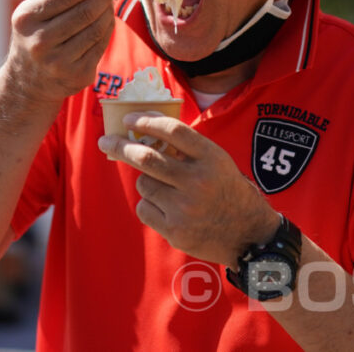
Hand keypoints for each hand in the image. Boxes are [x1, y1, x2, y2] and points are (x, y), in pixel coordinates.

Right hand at [7, 0, 116, 108]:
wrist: (28, 82)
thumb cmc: (37, 33)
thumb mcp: (39, 8)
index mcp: (27, 18)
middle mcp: (40, 41)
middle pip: (85, 12)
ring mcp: (59, 61)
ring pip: (96, 29)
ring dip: (108, 12)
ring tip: (108, 4)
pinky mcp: (77, 75)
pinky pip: (101, 45)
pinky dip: (108, 30)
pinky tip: (105, 23)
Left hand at [98, 112, 280, 268]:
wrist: (248, 234)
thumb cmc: (228, 191)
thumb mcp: (219, 162)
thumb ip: (188, 149)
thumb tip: (146, 131)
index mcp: (211, 158)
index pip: (173, 131)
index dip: (147, 121)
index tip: (130, 119)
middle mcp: (197, 181)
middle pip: (147, 157)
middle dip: (120, 146)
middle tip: (105, 141)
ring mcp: (185, 207)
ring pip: (144, 184)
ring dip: (147, 181)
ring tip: (166, 189)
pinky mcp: (175, 230)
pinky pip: (144, 208)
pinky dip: (149, 204)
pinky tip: (168, 208)